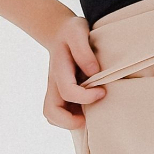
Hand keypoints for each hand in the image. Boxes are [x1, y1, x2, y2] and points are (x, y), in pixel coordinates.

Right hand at [42, 14, 106, 129]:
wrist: (60, 31)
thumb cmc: (71, 31)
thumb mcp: (78, 32)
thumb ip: (83, 51)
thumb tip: (93, 72)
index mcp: (59, 69)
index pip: (68, 91)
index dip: (86, 97)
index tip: (102, 91)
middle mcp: (54, 83)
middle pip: (51, 113)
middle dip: (71, 121)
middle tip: (90, 115)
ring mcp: (55, 90)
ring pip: (53, 116)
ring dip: (70, 122)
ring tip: (90, 113)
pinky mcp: (60, 94)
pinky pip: (61, 114)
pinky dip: (72, 118)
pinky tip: (88, 109)